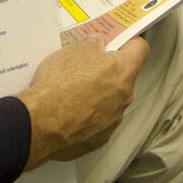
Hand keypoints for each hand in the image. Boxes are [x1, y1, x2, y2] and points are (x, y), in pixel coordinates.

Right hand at [17, 36, 149, 167]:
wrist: (42, 123)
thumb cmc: (60, 83)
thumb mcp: (74, 50)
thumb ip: (92, 45)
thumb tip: (97, 45)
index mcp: (124, 71)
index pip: (140, 49)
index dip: (130, 43)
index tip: (118, 43)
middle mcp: (124, 97)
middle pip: (124, 78)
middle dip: (108, 72)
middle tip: (86, 68)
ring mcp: (113, 121)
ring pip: (111, 102)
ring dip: (98, 96)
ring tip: (73, 94)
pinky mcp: (99, 139)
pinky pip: (98, 123)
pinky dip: (88, 117)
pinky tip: (70, 114)